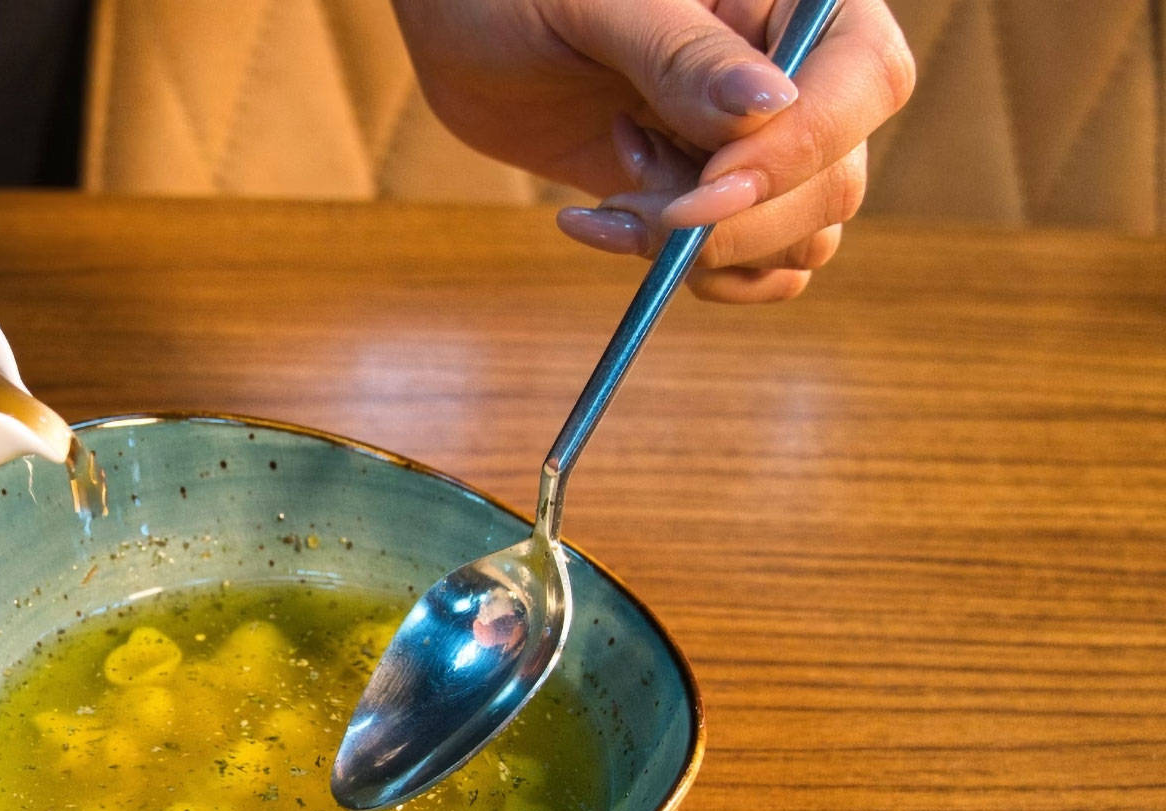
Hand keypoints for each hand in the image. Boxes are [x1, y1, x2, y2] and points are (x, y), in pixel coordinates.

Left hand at [392, 0, 914, 301]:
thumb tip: (772, 111)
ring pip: (800, 235)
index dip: (799, 152)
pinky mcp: (710, 194)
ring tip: (608, 194)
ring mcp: (758, 141)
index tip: (704, 195)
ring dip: (698, 248)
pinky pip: (753, 265)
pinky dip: (682, 270)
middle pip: (834, 179)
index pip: (864, 79)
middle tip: (625, 200)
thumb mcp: (592, 2)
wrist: (461, 23)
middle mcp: (797, 70)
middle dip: (729, 219)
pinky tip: (597, 222)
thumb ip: (681, 53)